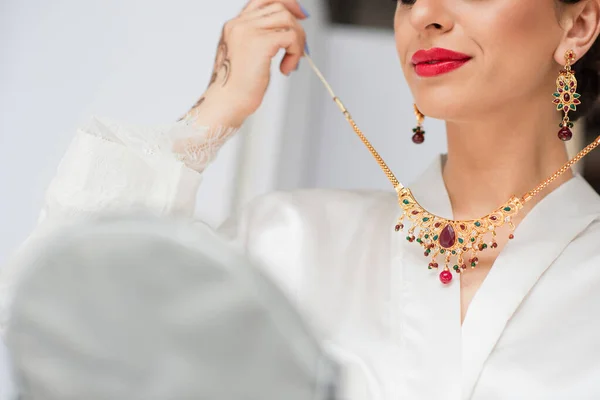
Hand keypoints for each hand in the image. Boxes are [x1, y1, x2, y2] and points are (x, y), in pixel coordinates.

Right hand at [181, 0, 308, 126]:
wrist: (227, 103)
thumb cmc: (236, 87)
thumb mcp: (246, 56)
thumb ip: (259, 40)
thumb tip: (286, 34)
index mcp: (234, 25)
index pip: (263, 0)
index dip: (285, 3)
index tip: (299, 16)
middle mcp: (239, 24)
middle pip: (279, 7)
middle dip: (296, 26)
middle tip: (300, 49)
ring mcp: (249, 31)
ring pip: (287, 19)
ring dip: (297, 41)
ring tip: (291, 61)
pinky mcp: (261, 43)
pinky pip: (291, 37)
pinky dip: (295, 53)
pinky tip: (286, 68)